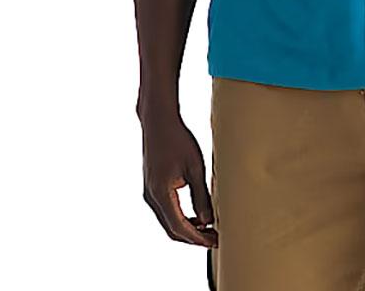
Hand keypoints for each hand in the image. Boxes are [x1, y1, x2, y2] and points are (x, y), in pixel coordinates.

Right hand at [140, 112, 217, 246]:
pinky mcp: (152, 187)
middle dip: (194, 237)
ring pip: (168, 222)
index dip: (198, 238)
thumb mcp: (195, 168)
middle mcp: (151, 197)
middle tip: (214, 238)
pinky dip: (181, 218)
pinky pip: (166, 211)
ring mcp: (149, 193)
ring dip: (188, 228)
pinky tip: (197, 215)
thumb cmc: (178, 140)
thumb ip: (201, 195)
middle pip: (172, 229)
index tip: (214, 241)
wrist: (158, 122)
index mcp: (161, 194)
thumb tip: (207, 220)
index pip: (180, 227)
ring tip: (209, 228)